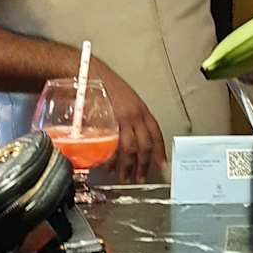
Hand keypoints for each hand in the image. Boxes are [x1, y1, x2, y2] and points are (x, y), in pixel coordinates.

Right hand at [100, 66, 166, 183]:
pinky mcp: (107, 123)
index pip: (156, 134)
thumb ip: (132, 119)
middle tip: (140, 178)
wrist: (91, 74)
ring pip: (129, 149)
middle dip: (143, 165)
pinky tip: (109, 167)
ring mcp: (121, 119)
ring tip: (124, 177)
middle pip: (144, 146)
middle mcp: (135, 115)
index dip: (160, 151)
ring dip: (127, 166)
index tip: (161, 164)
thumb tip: (133, 139)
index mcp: (142, 110)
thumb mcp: (127, 101)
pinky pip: (112, 146)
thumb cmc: (107, 86)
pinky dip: (110, 159)